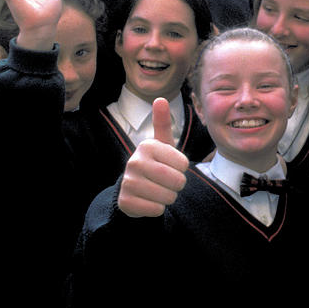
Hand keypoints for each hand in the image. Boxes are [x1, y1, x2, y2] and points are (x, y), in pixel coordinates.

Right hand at [117, 98, 189, 216]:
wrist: (133, 189)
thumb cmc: (155, 163)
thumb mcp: (162, 144)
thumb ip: (163, 122)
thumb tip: (160, 98)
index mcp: (147, 145)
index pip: (183, 164)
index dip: (182, 169)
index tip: (171, 166)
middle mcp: (134, 161)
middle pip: (177, 181)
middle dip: (177, 185)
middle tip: (166, 181)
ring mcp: (128, 182)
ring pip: (168, 197)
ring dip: (168, 197)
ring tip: (158, 190)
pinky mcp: (125, 202)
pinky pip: (156, 209)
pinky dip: (157, 209)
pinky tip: (149, 201)